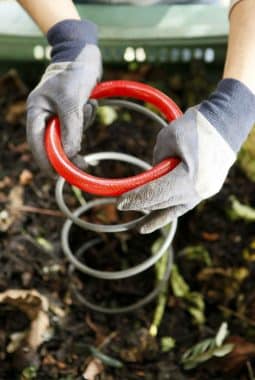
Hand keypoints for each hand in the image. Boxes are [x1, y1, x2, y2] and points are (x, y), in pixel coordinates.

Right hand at [26, 19, 101, 172]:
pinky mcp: (72, 111)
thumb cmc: (74, 72)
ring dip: (82, 126)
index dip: (45, 160)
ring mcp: (58, 113)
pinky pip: (79, 125)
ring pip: (69, 135)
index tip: (57, 175)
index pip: (36, 142)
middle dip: (69, 150)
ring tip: (87, 105)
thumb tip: (71, 155)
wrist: (86, 53)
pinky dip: (87, 118)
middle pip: (53, 143)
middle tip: (84, 164)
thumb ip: (71, 129)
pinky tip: (90, 102)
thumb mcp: (72, 101)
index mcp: (36, 110)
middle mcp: (44, 114)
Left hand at [118, 79, 254, 233]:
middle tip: (121, 205)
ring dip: (154, 214)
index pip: (155, 194)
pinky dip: (167, 213)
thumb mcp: (167, 140)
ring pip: (172, 208)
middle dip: (141, 204)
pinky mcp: (205, 190)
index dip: (135, 199)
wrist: (225, 123)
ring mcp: (203, 192)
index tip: (119, 202)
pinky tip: (153, 222)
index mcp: (189, 178)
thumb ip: (156, 162)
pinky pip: (182, 205)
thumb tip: (150, 177)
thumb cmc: (196, 127)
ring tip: (139, 227)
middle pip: (162, 202)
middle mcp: (198, 190)